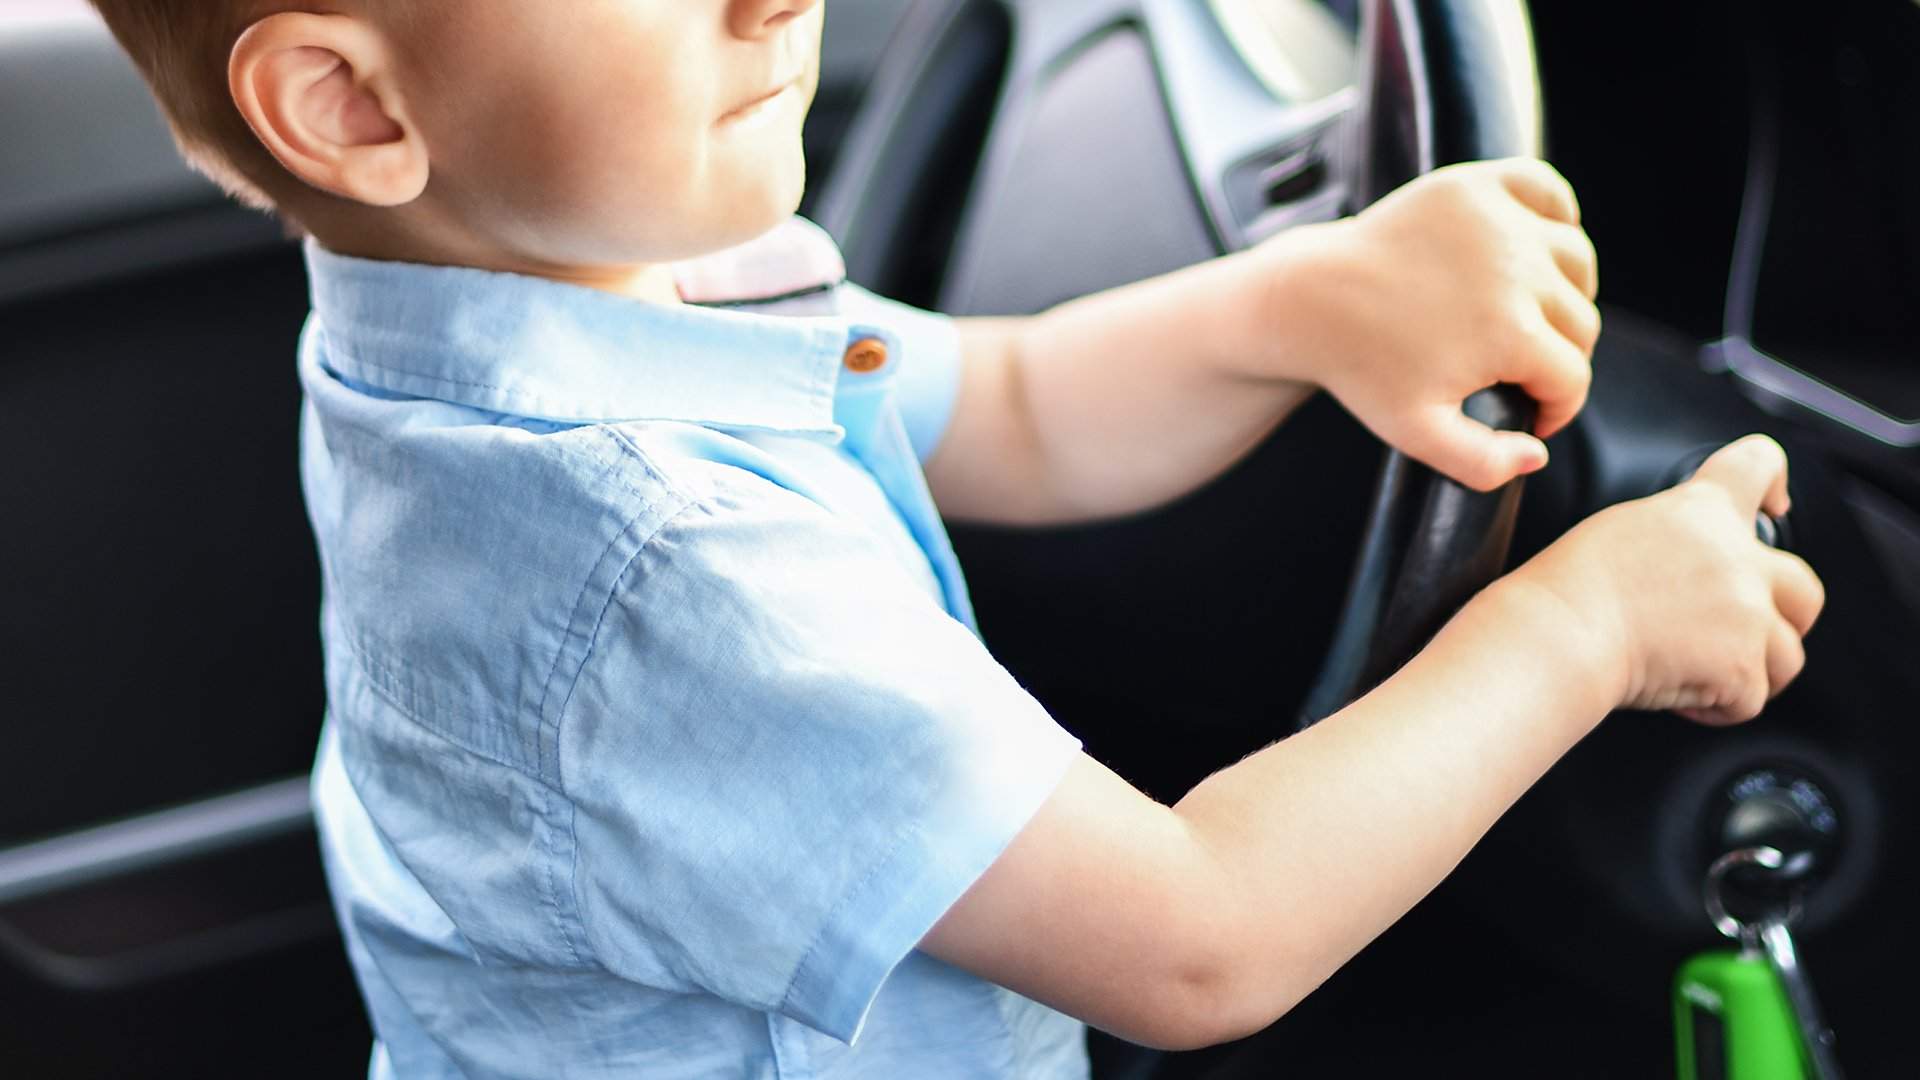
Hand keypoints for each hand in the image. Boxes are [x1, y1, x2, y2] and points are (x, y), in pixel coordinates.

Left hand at [1252, 158, 1599, 490]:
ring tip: (1534, 315)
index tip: (1534, 414)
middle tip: (1522, 369)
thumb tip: (1538, 455)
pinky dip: (1555, 215)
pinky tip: (1534, 248)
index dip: (1556, 407)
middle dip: (1560, 355)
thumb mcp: (1416, 431)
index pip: (1572, 378)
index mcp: (1512, 333)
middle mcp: (1519, 270)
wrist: (1311, 299)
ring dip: (1567, 290)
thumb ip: (1481, 463)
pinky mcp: (1477, 185)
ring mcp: (1500, 221)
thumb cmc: (1362, 366)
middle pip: (1580, 321)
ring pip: (1576, 260)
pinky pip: (1548, 192)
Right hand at [1506, 436, 1824, 724]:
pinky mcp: (1742, 671)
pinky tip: (1681, 696)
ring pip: (1786, 655)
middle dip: (1785, 615)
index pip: (1760, 464)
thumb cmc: (1569, 586)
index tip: (1773, 501)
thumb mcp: (1624, 529)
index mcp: (1703, 512)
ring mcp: (1747, 617)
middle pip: (1804, 588)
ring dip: (1751, 669)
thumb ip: (1678, 536)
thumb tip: (1689, 564)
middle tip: (1749, 628)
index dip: (1775, 481)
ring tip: (1706, 674)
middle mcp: (1738, 561)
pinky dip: (1719, 707)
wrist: (1562, 634)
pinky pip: (1750, 698)